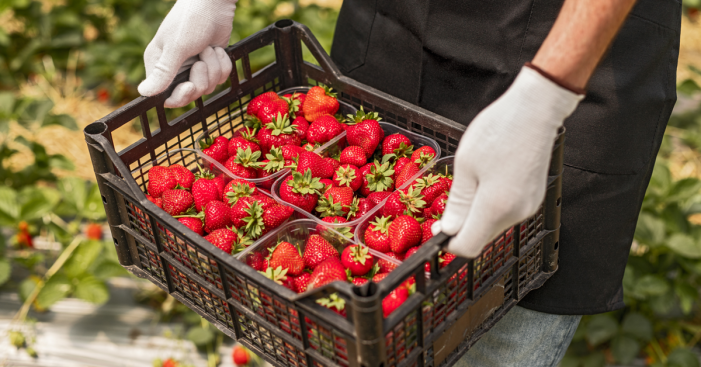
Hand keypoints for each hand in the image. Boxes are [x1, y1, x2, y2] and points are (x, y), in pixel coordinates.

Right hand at [138, 0, 236, 107]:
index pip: (167, 97)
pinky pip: (221, 77)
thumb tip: (144, 93)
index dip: (181, 97)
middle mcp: (175, 69)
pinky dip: (223, 63)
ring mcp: (194, 67)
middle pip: (191, 94)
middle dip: (202, 79)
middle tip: (201, 60)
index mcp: (159, 66)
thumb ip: (163, 72)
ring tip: (208, 48)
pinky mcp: (210, 64)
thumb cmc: (190, 21)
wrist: (214, 5)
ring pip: (209, 86)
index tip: (190, 86)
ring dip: (214, 67)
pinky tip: (217, 49)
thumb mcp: (176, 48)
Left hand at [432, 66, 582, 258]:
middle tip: (449, 201)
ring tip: (470, 182)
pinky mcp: (534, 198)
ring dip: (476, 214)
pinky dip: (491, 206)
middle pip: (481, 237)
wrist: (536, 110)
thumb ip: (457, 203)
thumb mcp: (465, 165)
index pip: (468, 247)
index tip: (437, 227)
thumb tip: (448, 230)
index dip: (448, 242)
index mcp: (495, 208)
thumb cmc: (499, 131)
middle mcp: (515, 214)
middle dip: (461, 227)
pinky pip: (506, 213)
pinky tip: (486, 181)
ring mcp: (528, 207)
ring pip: (493, 225)